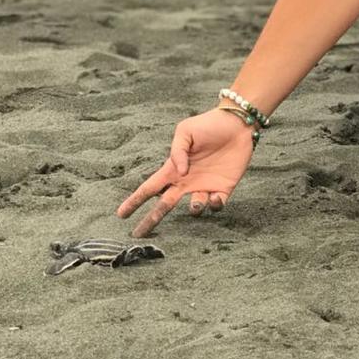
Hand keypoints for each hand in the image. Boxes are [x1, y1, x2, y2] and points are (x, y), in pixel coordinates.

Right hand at [116, 109, 254, 236]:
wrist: (237, 123)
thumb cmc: (208, 125)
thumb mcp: (185, 131)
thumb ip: (177, 151)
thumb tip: (179, 173)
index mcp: (174, 169)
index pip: (149, 188)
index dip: (135, 200)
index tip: (121, 215)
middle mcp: (187, 181)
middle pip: (164, 205)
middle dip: (151, 220)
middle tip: (137, 235)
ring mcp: (205, 186)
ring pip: (194, 208)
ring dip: (194, 208)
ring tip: (196, 202)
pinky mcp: (223, 188)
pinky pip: (216, 205)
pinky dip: (214, 205)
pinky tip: (215, 197)